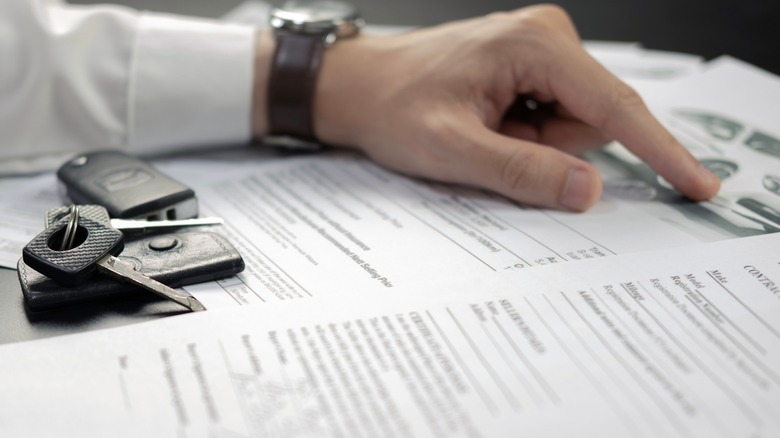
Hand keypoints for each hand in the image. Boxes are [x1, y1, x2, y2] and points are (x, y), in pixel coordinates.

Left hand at [265, 5, 720, 210]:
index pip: (615, 107)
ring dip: (533, 143)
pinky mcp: (530, 66)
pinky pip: (554, 116)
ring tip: (482, 131)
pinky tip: (486, 123)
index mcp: (534, 46)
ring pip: (574, 123)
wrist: (358, 85)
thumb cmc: (392, 106)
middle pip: (594, 120)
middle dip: (550, 149)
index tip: (697, 185)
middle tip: (491, 143)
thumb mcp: (452, 150)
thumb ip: (522, 172)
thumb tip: (588, 190)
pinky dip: (525, 134)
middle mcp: (546, 38)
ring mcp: (540, 50)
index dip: (661, 151)